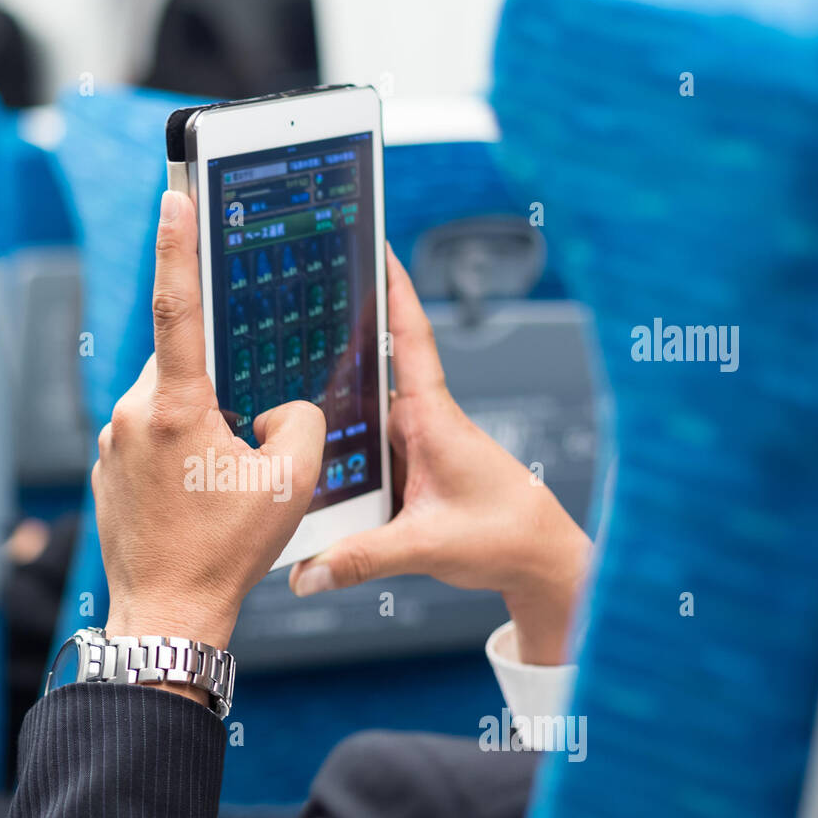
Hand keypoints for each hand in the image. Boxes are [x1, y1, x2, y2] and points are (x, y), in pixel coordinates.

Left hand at [92, 189, 325, 670]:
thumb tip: (280, 406)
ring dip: (202, 422)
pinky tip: (199, 495)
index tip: (172, 194)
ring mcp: (114, 442)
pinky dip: (181, 449)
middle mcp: (132, 414)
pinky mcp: (108, 466)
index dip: (176, 244)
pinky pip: (152, 434)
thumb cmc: (224, 554)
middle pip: (184, 364)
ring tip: (222, 482)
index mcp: (174, 408)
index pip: (175, 306)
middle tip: (245, 434)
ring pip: (169, 401)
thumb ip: (300, 419)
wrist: (166, 614)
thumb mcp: (291, 483)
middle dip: (220, 384)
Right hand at [288, 246, 591, 665]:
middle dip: (325, 360)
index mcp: (433, 418)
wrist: (539, 561)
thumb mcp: (427, 547)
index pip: (410, 338)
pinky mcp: (411, 471)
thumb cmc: (505, 536)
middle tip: (277, 340)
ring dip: (328, 424)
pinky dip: (340, 460)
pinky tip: (310, 475)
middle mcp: (422, 423)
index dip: (394, 288)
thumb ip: (362, 560)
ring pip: (359, 424)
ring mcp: (415, 447)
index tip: (374, 243)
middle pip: (363, 380)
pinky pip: (365, 455)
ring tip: (279, 423)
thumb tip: (305, 574)